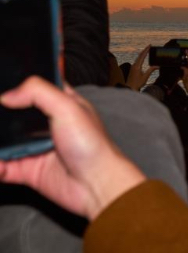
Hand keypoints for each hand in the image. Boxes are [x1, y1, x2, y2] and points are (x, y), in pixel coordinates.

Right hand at [0, 77, 144, 220]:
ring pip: (4, 141)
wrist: (96, 184)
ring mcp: (36, 147)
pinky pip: (3, 166)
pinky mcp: (28, 170)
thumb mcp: (69, 107)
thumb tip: (8, 95)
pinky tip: (0, 164)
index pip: (35, 87)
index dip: (17, 85)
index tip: (1, 85)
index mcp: (61, 104)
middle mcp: (46, 124)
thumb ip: (38, 92)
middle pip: (13, 114)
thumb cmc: (92, 145)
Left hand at [125, 46, 157, 90]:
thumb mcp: (145, 77)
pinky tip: (143, 57)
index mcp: (137, 66)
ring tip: (147, 50)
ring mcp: (133, 67)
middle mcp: (134, 65)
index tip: (150, 45)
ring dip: (143, 53)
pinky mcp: (133, 69)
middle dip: (145, 50)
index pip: (142, 56)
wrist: (130, 88)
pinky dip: (141, 57)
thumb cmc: (138, 83)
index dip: (146, 50)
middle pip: (140, 55)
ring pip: (138, 58)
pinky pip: (137, 61)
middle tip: (149, 46)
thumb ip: (151, 70)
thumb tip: (157, 65)